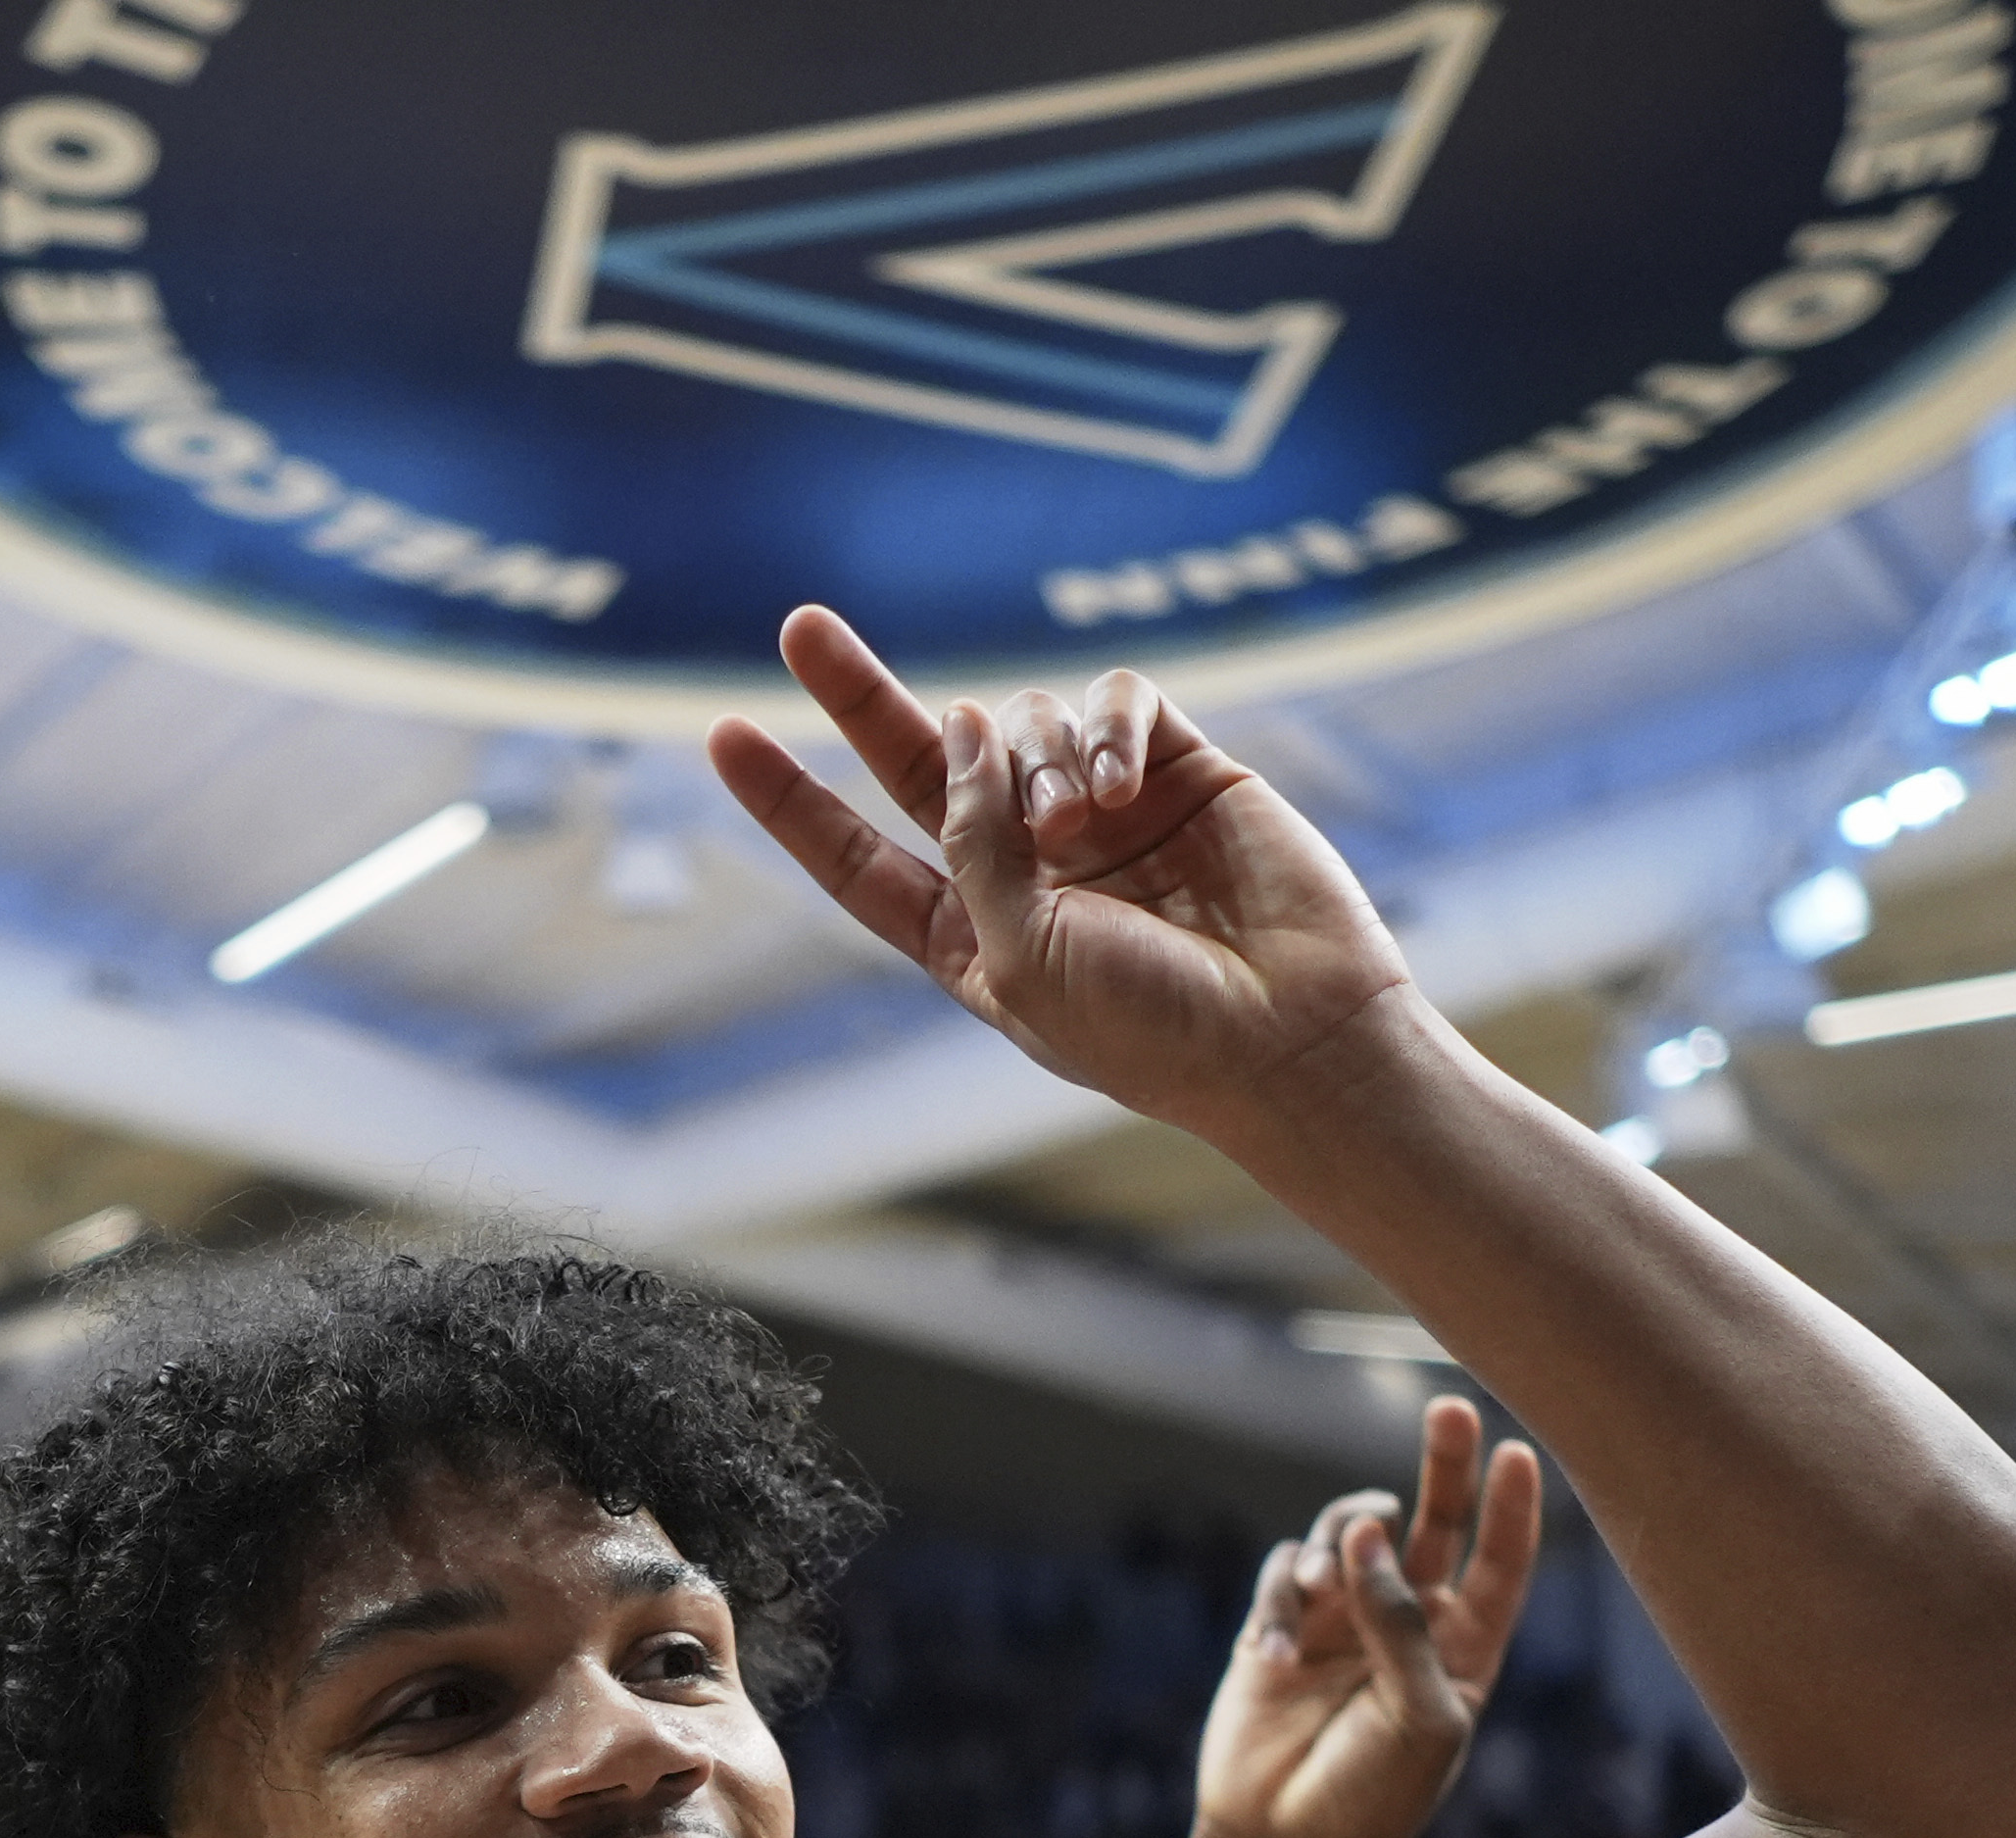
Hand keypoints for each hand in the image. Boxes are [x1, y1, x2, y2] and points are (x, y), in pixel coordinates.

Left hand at [710, 608, 1416, 1139]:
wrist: (1293, 1034)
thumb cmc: (1151, 1028)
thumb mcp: (1018, 954)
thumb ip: (971, 841)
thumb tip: (961, 726)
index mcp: (969, 937)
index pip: (856, 859)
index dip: (791, 801)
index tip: (722, 735)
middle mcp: (1028, 868)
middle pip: (921, 762)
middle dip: (857, 695)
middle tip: (799, 625)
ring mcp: (1103, 814)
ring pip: (1024, 724)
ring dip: (1033, 757)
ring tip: (1079, 821)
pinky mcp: (1177, 769)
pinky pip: (1115, 702)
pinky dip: (1103, 725)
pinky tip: (1118, 783)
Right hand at [1145, 1397, 1548, 1837]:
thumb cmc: (1369, 1800)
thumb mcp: (1420, 1720)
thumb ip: (1405, 1624)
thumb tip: (1372, 1532)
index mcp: (1464, 1652)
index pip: (1501, 1564)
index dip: (1512, 1508)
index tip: (1517, 1452)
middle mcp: (1407, 1625)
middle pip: (1436, 1523)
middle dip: (1445, 1466)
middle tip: (1451, 1410)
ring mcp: (1341, 1620)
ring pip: (1351, 1533)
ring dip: (1340, 1546)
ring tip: (1319, 1592)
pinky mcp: (1279, 1625)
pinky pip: (1284, 1571)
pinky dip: (1280, 1599)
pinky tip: (1276, 1658)